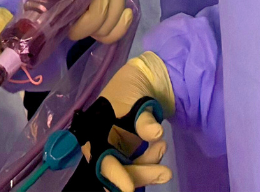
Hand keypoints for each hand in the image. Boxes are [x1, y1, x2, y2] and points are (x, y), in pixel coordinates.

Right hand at [54, 0, 136, 42]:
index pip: (52, 16)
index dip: (70, 15)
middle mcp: (66, 6)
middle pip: (77, 30)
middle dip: (98, 14)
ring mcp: (85, 14)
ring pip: (96, 32)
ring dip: (114, 13)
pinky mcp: (102, 18)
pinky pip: (108, 35)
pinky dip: (120, 27)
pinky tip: (128, 11)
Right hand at [91, 53, 174, 191]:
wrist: (148, 79)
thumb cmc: (132, 86)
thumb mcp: (135, 97)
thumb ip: (142, 118)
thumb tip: (155, 133)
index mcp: (94, 134)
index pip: (103, 161)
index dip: (115, 176)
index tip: (130, 189)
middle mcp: (103, 146)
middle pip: (118, 171)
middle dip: (140, 174)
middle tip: (165, 172)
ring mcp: (118, 150)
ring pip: (131, 171)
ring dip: (149, 167)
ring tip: (163, 146)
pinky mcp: (131, 152)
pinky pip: (140, 165)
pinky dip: (152, 161)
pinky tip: (160, 146)